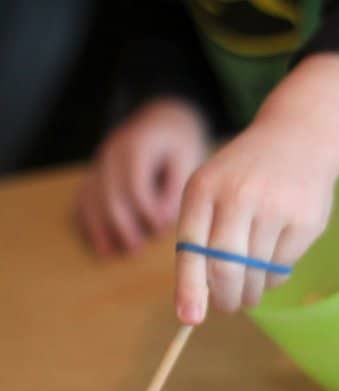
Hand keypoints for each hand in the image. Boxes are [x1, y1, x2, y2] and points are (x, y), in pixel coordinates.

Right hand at [76, 99, 208, 255]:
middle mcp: (111, 153)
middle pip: (109, 197)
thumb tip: (161, 222)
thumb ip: (175, 189)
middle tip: (136, 249)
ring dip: (100, 230)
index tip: (162, 229)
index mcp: (137, 146)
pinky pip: (82, 199)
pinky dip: (86, 223)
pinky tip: (95, 245)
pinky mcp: (94, 174)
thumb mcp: (187, 158)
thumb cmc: (180, 143)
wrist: (162, 117)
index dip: (148, 213)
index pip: (136, 187)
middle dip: (122, 227)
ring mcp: (99, 163)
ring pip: (90, 200)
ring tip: (110, 254)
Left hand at [175, 117, 334, 322]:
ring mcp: (275, 206)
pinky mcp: (305, 220)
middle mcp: (238, 195)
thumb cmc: (243, 177)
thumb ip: (198, 240)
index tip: (189, 318)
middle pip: (225, 269)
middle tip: (228, 306)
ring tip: (250, 287)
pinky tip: (271, 262)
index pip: (191, 249)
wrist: (298, 138)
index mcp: (204, 189)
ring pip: (255, 273)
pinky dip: (272, 278)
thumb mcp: (210, 192)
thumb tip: (192, 306)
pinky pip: (281, 268)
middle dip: (225, 299)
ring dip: (250, 292)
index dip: (189, 288)